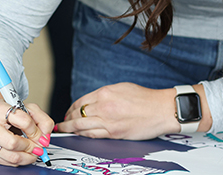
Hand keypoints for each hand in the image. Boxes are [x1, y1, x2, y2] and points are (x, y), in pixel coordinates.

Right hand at [0, 99, 53, 166]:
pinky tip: (21, 153)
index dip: (36, 131)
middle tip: (38, 147)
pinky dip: (18, 160)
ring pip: (11, 156)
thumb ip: (42, 120)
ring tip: (33, 152)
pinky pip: (6, 162)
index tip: (40, 136)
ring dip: (27, 157)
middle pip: (13, 143)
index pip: (23, 122)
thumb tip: (45, 138)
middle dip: (30, 147)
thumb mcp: (26, 108)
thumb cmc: (6, 112)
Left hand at [56, 83, 176, 139]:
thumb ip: (105, 94)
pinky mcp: (114, 133)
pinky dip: (83, 135)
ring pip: (81, 126)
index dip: (71, 108)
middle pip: (77, 114)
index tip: (67, 111)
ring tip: (64, 129)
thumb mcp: (121, 88)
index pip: (80, 101)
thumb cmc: (144, 98)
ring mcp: (108, 121)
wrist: (160, 110)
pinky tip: (78, 135)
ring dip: (70, 128)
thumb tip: (93, 100)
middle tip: (62, 122)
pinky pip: (93, 135)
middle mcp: (103, 106)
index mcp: (104, 93)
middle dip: (67, 119)